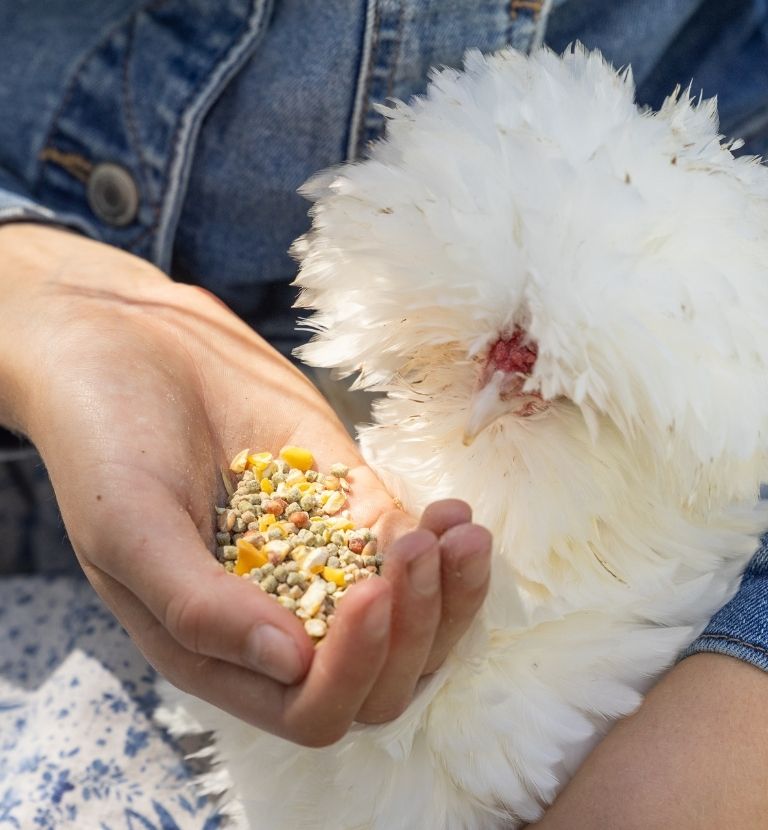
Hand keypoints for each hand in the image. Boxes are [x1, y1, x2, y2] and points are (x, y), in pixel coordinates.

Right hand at [0, 224, 491, 746]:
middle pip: (378, 676)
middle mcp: (276, 615)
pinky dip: (441, 538)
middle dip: (414, 631)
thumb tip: (291, 668)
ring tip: (460, 535)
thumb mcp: (130, 528)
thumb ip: (199, 607)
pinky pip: (408, 543)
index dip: (349, 672)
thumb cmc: (105, 439)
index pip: (309, 706)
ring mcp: (319, 558)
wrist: (132, 345)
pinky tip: (453, 513)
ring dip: (449, 592)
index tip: (365, 596)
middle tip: (416, 556)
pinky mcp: (346, 502)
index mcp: (216, 648)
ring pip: (412, 620)